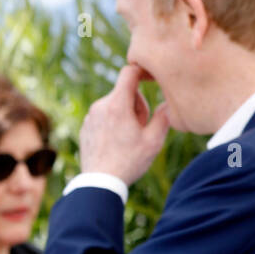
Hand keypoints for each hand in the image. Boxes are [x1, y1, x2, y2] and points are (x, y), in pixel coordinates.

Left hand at [80, 64, 170, 185]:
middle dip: (137, 104)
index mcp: (116, 104)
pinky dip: (113, 123)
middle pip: (124, 91)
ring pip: (114, 104)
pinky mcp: (85, 127)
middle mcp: (99, 106)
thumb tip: (169, 101)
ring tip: (128, 138)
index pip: (129, 71)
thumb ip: (164, 115)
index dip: (142, 70)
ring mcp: (90, 117)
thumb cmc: (129, 162)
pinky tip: (116, 143)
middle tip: (140, 128)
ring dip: (125, 115)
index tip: (152, 77)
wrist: (99, 183)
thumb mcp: (154, 140)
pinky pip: (104, 117)